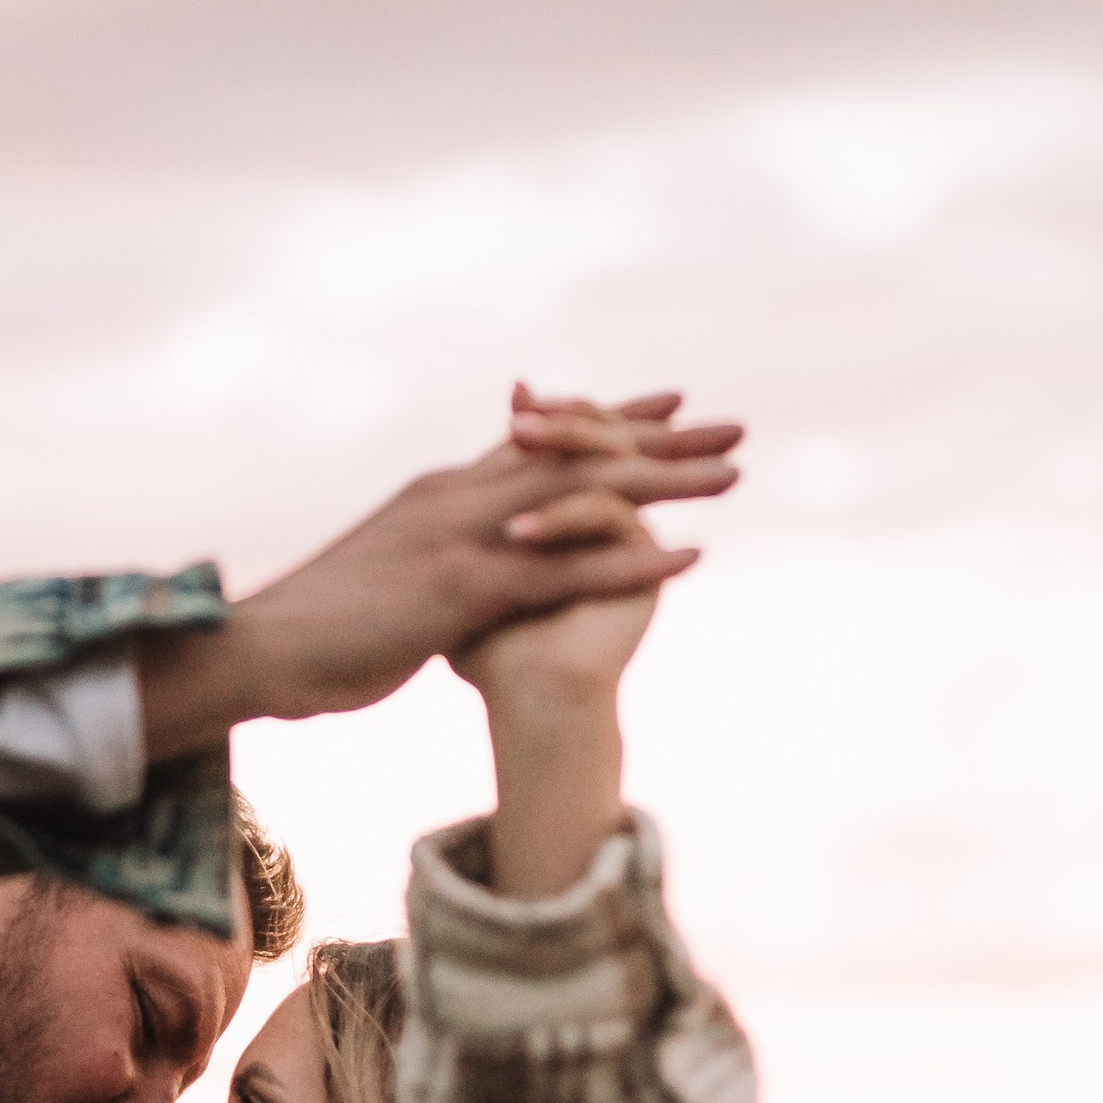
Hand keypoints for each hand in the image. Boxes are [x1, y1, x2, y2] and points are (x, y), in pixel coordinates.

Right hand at [136, 384, 741, 758]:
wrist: (257, 648)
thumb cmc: (312, 626)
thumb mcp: (381, 570)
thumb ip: (424, 549)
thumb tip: (447, 556)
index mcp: (439, 495)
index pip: (537, 444)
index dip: (605, 422)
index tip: (666, 407)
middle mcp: (456, 499)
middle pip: (575, 454)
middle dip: (657, 439)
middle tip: (732, 425)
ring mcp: (460, 539)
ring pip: (581, 497)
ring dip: (664, 483)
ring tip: (734, 472)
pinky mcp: (460, 590)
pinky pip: (562, 572)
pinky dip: (630, 563)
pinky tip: (689, 557)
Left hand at [462, 383, 741, 896]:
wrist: (524, 706)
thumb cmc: (485, 649)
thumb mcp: (470, 571)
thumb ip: (479, 513)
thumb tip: (459, 465)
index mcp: (573, 518)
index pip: (571, 447)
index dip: (548, 418)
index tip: (520, 396)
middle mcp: (611, 524)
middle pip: (603, 443)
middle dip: (568, 418)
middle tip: (524, 407)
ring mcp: (630, 544)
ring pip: (613, 468)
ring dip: (568, 451)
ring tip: (519, 442)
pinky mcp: (643, 574)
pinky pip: (613, 520)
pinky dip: (566, 518)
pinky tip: (520, 531)